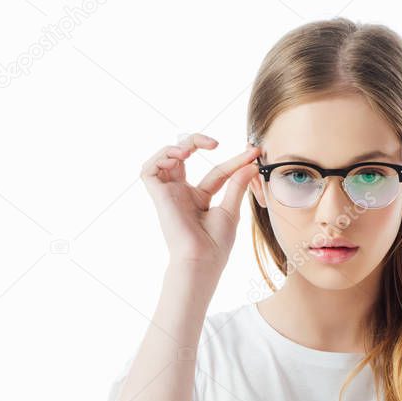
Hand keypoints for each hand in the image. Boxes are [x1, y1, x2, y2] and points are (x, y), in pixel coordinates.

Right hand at [140, 133, 260, 270]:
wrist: (201, 259)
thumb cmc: (215, 244)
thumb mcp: (231, 209)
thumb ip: (237, 184)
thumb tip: (251, 164)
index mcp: (200, 199)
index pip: (217, 172)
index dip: (234, 161)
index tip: (253, 152)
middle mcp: (182, 193)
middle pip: (183, 156)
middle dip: (196, 141)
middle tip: (215, 143)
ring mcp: (169, 194)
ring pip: (163, 158)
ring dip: (176, 146)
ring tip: (190, 151)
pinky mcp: (158, 196)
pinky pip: (148, 170)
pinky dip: (161, 157)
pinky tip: (178, 159)